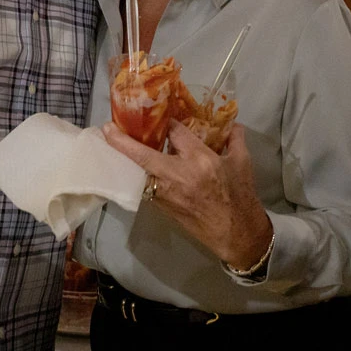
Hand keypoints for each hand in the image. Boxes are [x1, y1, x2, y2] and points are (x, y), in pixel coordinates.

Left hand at [102, 120, 272, 269]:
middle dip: (122, 142)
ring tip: (113, 145)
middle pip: (144, 155)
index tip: (162, 117)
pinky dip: (139, 176)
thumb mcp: (243, 163)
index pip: (176, 133)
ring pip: (141, 173)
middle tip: (107, 128)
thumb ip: (236, 139)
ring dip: (127, 160)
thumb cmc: (241, 196)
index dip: (168, 123)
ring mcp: (168, 194)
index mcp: (201, 160)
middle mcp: (179, 175)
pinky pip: (147, 187)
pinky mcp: (164, 208)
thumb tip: (232, 124)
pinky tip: (133, 168)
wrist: (237, 234)